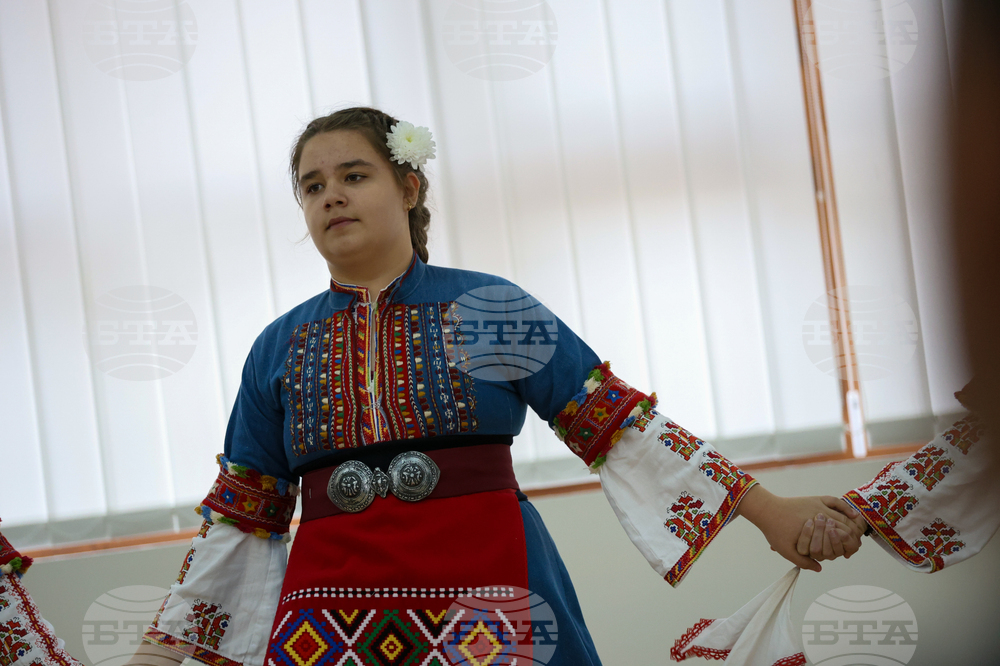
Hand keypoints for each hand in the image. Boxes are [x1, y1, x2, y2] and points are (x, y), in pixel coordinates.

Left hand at [736, 486, 864, 571]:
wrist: (765, 510)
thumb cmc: (775, 531)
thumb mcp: (787, 551)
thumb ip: (804, 561)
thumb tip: (820, 568)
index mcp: (816, 528)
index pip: (842, 536)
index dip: (849, 545)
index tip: (849, 552)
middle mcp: (820, 514)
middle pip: (845, 525)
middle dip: (852, 535)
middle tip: (855, 545)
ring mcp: (818, 505)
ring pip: (842, 514)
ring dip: (851, 524)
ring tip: (855, 533)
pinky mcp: (814, 499)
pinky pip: (835, 501)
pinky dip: (845, 507)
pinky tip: (853, 514)